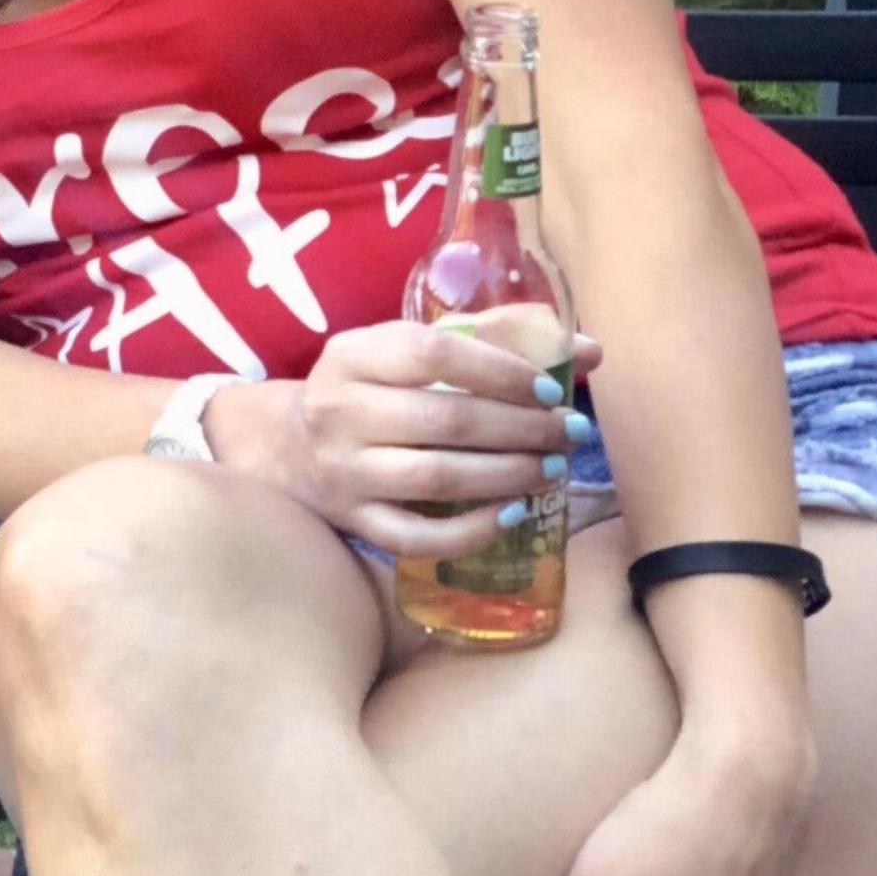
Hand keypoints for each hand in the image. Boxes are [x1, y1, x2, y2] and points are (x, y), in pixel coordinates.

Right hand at [210, 321, 600, 553]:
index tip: (551, 390)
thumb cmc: (368, 390)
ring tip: (552, 470)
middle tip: (571, 434)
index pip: (434, 352)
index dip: (501, 371)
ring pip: (437, 477)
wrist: (287, 447)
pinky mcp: (352, 520)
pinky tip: (512, 515)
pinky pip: (418, 535)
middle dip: (522, 428)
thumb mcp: (405, 350)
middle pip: (445, 419)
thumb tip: (590, 350)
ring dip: (507, 475)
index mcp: (352, 353)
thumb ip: (492, 340)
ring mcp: (342, 470)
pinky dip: (472, 530)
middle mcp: (339, 409)